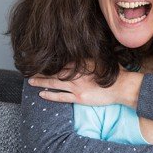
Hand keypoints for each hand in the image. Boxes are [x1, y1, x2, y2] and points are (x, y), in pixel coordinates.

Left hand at [28, 64, 142, 107]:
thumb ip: (90, 58)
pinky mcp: (79, 98)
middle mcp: (76, 74)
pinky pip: (60, 97)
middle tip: (30, 70)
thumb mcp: (102, 60)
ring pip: (54, 83)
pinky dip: (50, 95)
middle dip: (41, 71)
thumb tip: (81, 54)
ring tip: (31, 81)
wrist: (122, 87)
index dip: (51, 62)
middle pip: (54, 71)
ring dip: (41, 82)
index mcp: (82, 63)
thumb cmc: (116, 73)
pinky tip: (41, 94)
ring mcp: (76, 86)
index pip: (62, 62)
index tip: (41, 61)